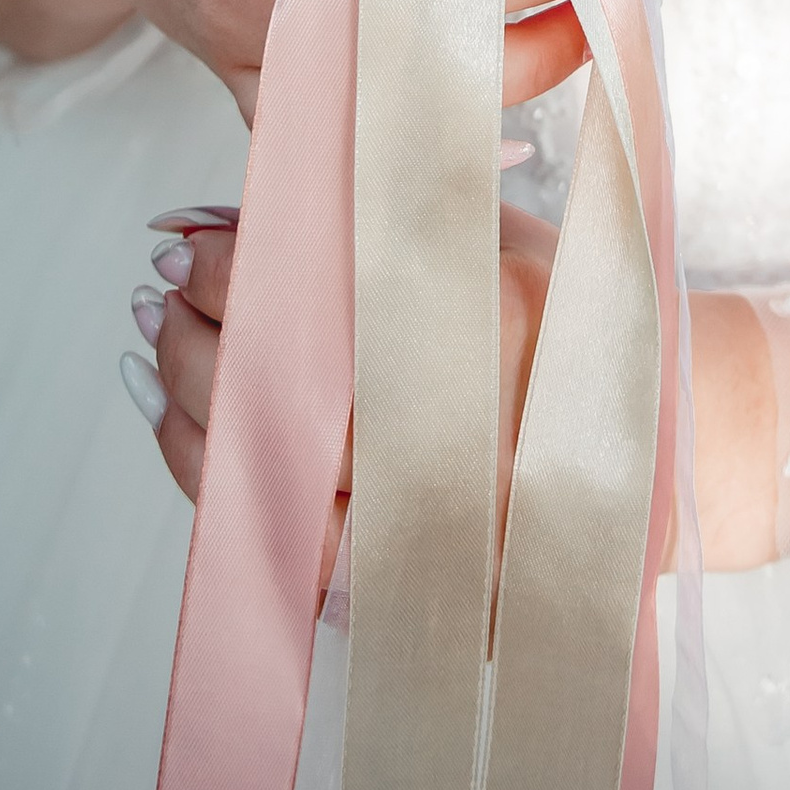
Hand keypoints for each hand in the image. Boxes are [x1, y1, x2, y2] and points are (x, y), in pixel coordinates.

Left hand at [130, 203, 552, 568]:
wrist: (634, 464)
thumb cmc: (561, 330)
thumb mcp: (494, 235)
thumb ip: (378, 212)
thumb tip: (220, 215)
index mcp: (489, 318)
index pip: (318, 290)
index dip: (233, 268)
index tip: (193, 246)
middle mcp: (456, 428)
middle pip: (275, 383)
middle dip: (195, 335)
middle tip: (160, 293)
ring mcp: (425, 518)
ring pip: (260, 469)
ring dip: (184, 406)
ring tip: (155, 345)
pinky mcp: (397, 578)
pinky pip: (269, 536)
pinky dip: (209, 475)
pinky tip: (174, 421)